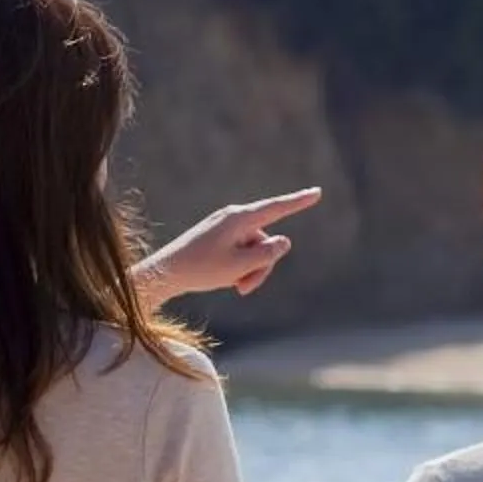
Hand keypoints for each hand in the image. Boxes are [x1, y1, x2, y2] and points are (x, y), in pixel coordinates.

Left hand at [136, 189, 322, 305]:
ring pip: (254, 250)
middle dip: (262, 266)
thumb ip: (268, 254)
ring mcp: (225, 227)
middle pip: (266, 240)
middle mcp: (233, 218)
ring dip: (250, 271)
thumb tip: (284, 241)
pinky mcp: (219, 237)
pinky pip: (241, 251)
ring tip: (234, 287)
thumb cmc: (201, 269)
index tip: (317, 192)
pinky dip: (239, 267)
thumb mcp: (240, 266)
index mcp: (239, 219)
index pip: (277, 208)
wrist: (165, 273)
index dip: (299, 201)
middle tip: (244, 289)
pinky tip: (225, 280)